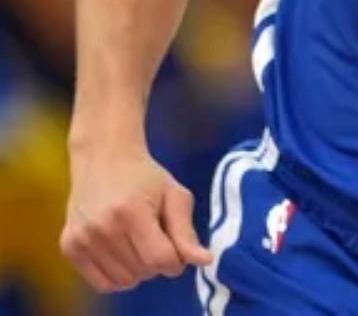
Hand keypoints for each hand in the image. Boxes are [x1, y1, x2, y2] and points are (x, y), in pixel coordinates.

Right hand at [61, 145, 211, 291]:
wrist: (102, 159)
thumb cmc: (145, 177)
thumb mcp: (175, 196)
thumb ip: (186, 232)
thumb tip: (205, 261)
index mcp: (131, 212)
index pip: (160, 259)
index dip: (176, 261)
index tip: (177, 246)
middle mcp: (102, 227)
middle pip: (144, 271)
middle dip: (159, 262)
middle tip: (155, 236)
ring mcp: (82, 239)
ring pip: (124, 280)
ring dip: (139, 269)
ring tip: (137, 242)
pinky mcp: (69, 247)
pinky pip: (102, 283)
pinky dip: (118, 275)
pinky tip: (122, 253)